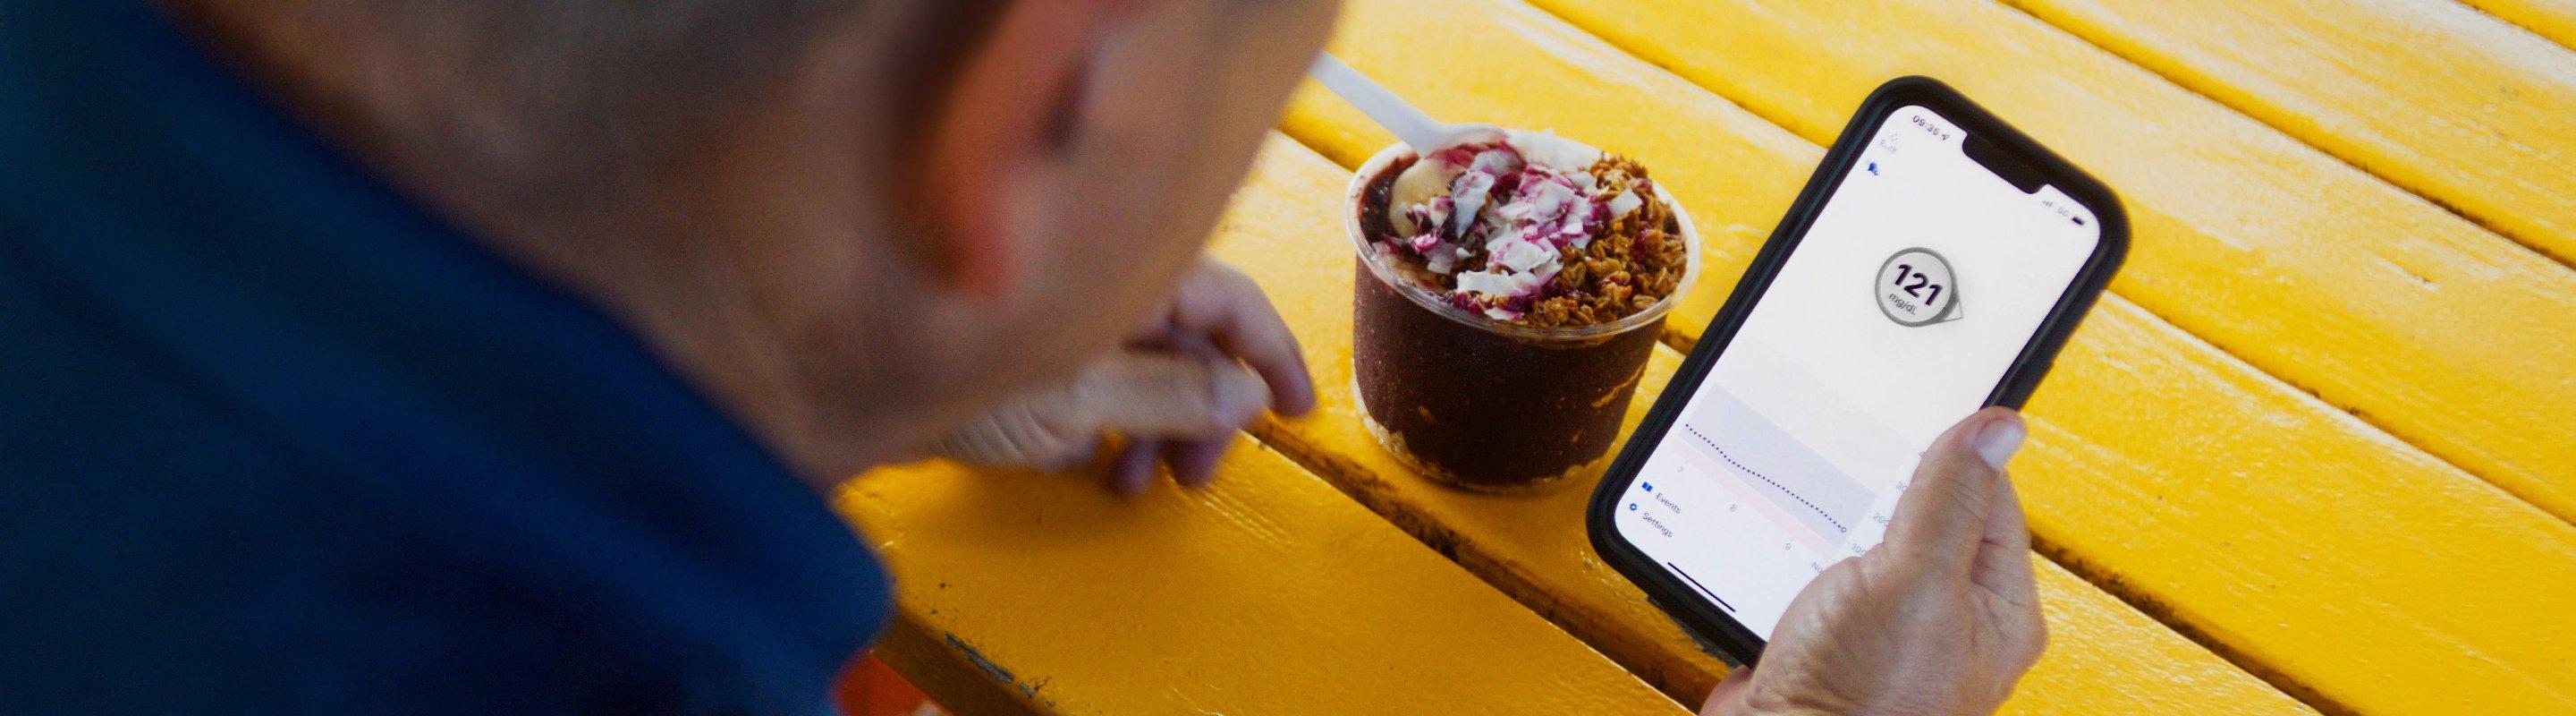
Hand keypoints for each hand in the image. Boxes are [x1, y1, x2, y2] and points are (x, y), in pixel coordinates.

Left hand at [930, 259, 1315, 494]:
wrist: (841, 393)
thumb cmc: (951, 381)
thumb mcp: (1078, 399)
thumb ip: (1170, 395)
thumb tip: (1245, 394)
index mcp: (1124, 277)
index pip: (1229, 303)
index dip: (1271, 354)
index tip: (1297, 412)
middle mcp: (1102, 289)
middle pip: (1191, 344)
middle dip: (1205, 413)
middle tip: (1197, 478)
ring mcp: (1067, 321)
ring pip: (1147, 372)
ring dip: (1157, 431)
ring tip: (1136, 487)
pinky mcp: (1034, 355)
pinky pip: (1099, 386)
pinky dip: (1108, 428)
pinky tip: (1089, 466)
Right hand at [1703, 408, 2045, 715]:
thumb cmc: (1864, 700)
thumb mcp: (1916, 581)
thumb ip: (1951, 500)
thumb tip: (1998, 428)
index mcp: (1997, 608)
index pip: (1989, 497)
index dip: (1951, 455)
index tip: (1913, 417)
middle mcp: (1948, 618)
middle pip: (1922, 513)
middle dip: (1879, 491)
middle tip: (1851, 478)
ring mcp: (1886, 628)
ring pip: (1860, 537)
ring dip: (1828, 522)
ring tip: (1813, 527)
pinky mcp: (1831, 634)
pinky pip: (1814, 567)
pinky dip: (1793, 552)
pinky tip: (1779, 551)